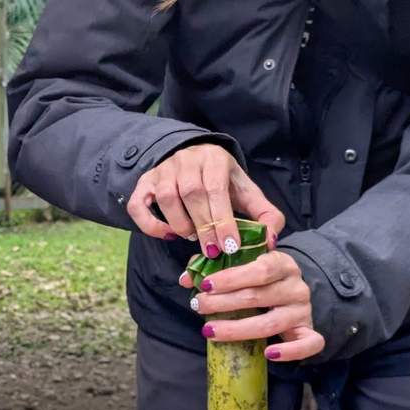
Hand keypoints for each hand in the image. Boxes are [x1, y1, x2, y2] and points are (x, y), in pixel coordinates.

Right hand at [127, 144, 283, 257]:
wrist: (198, 160)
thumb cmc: (224, 182)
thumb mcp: (248, 193)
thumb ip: (265, 215)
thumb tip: (270, 240)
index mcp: (214, 158)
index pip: (215, 188)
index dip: (222, 219)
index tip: (229, 246)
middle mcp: (186, 159)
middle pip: (191, 194)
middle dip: (204, 227)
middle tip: (213, 251)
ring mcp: (163, 169)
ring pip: (166, 197)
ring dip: (180, 224)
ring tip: (192, 237)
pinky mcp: (146, 181)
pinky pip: (139, 204)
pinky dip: (150, 224)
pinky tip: (166, 234)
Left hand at [179, 251, 324, 360]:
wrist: (291, 291)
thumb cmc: (260, 277)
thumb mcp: (243, 264)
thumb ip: (214, 267)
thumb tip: (186, 279)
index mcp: (282, 264)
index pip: (260, 269)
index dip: (230, 278)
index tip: (205, 285)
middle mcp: (296, 287)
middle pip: (258, 297)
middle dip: (223, 303)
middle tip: (198, 306)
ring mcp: (303, 311)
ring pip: (271, 324)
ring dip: (237, 329)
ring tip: (209, 330)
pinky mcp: (308, 332)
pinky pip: (309, 344)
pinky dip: (290, 352)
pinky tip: (268, 354)